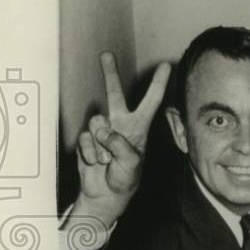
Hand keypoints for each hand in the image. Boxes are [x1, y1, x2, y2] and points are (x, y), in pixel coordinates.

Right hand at [74, 53, 170, 225]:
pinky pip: (84, 139)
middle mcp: (120, 124)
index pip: (151, 102)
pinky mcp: (86, 138)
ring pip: (96, 122)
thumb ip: (120, 145)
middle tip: (106, 54)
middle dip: (110, 74)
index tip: (165, 66)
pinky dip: (89, 153)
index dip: (158, 84)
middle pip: (115, 94)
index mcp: (138, 127)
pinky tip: (95, 162)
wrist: (104, 194)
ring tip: (106, 159)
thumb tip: (103, 131)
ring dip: (100, 144)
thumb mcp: (131, 164)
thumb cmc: (125, 179)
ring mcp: (102, 130)